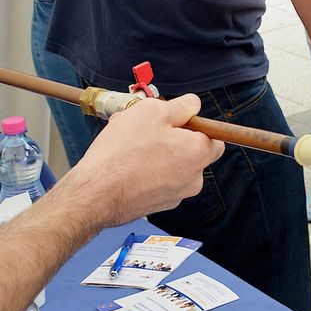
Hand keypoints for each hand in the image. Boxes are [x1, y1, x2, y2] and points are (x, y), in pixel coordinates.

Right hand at [67, 96, 222, 225]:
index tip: (175, 120)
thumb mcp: (152, 111)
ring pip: (172, 166)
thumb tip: (192, 105)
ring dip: (155, 153)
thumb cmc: (123, 153)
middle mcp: (193, 178)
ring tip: (128, 145)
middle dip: (171, 138)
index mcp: (198, 153)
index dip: (195, 125)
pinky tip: (124, 163)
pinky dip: (146, 171)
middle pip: (191, 151)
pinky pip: (158, 181)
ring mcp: (176, 195)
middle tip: (146, 129)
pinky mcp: (158, 205)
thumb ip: (180, 106)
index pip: (214, 137)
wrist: (96, 194)